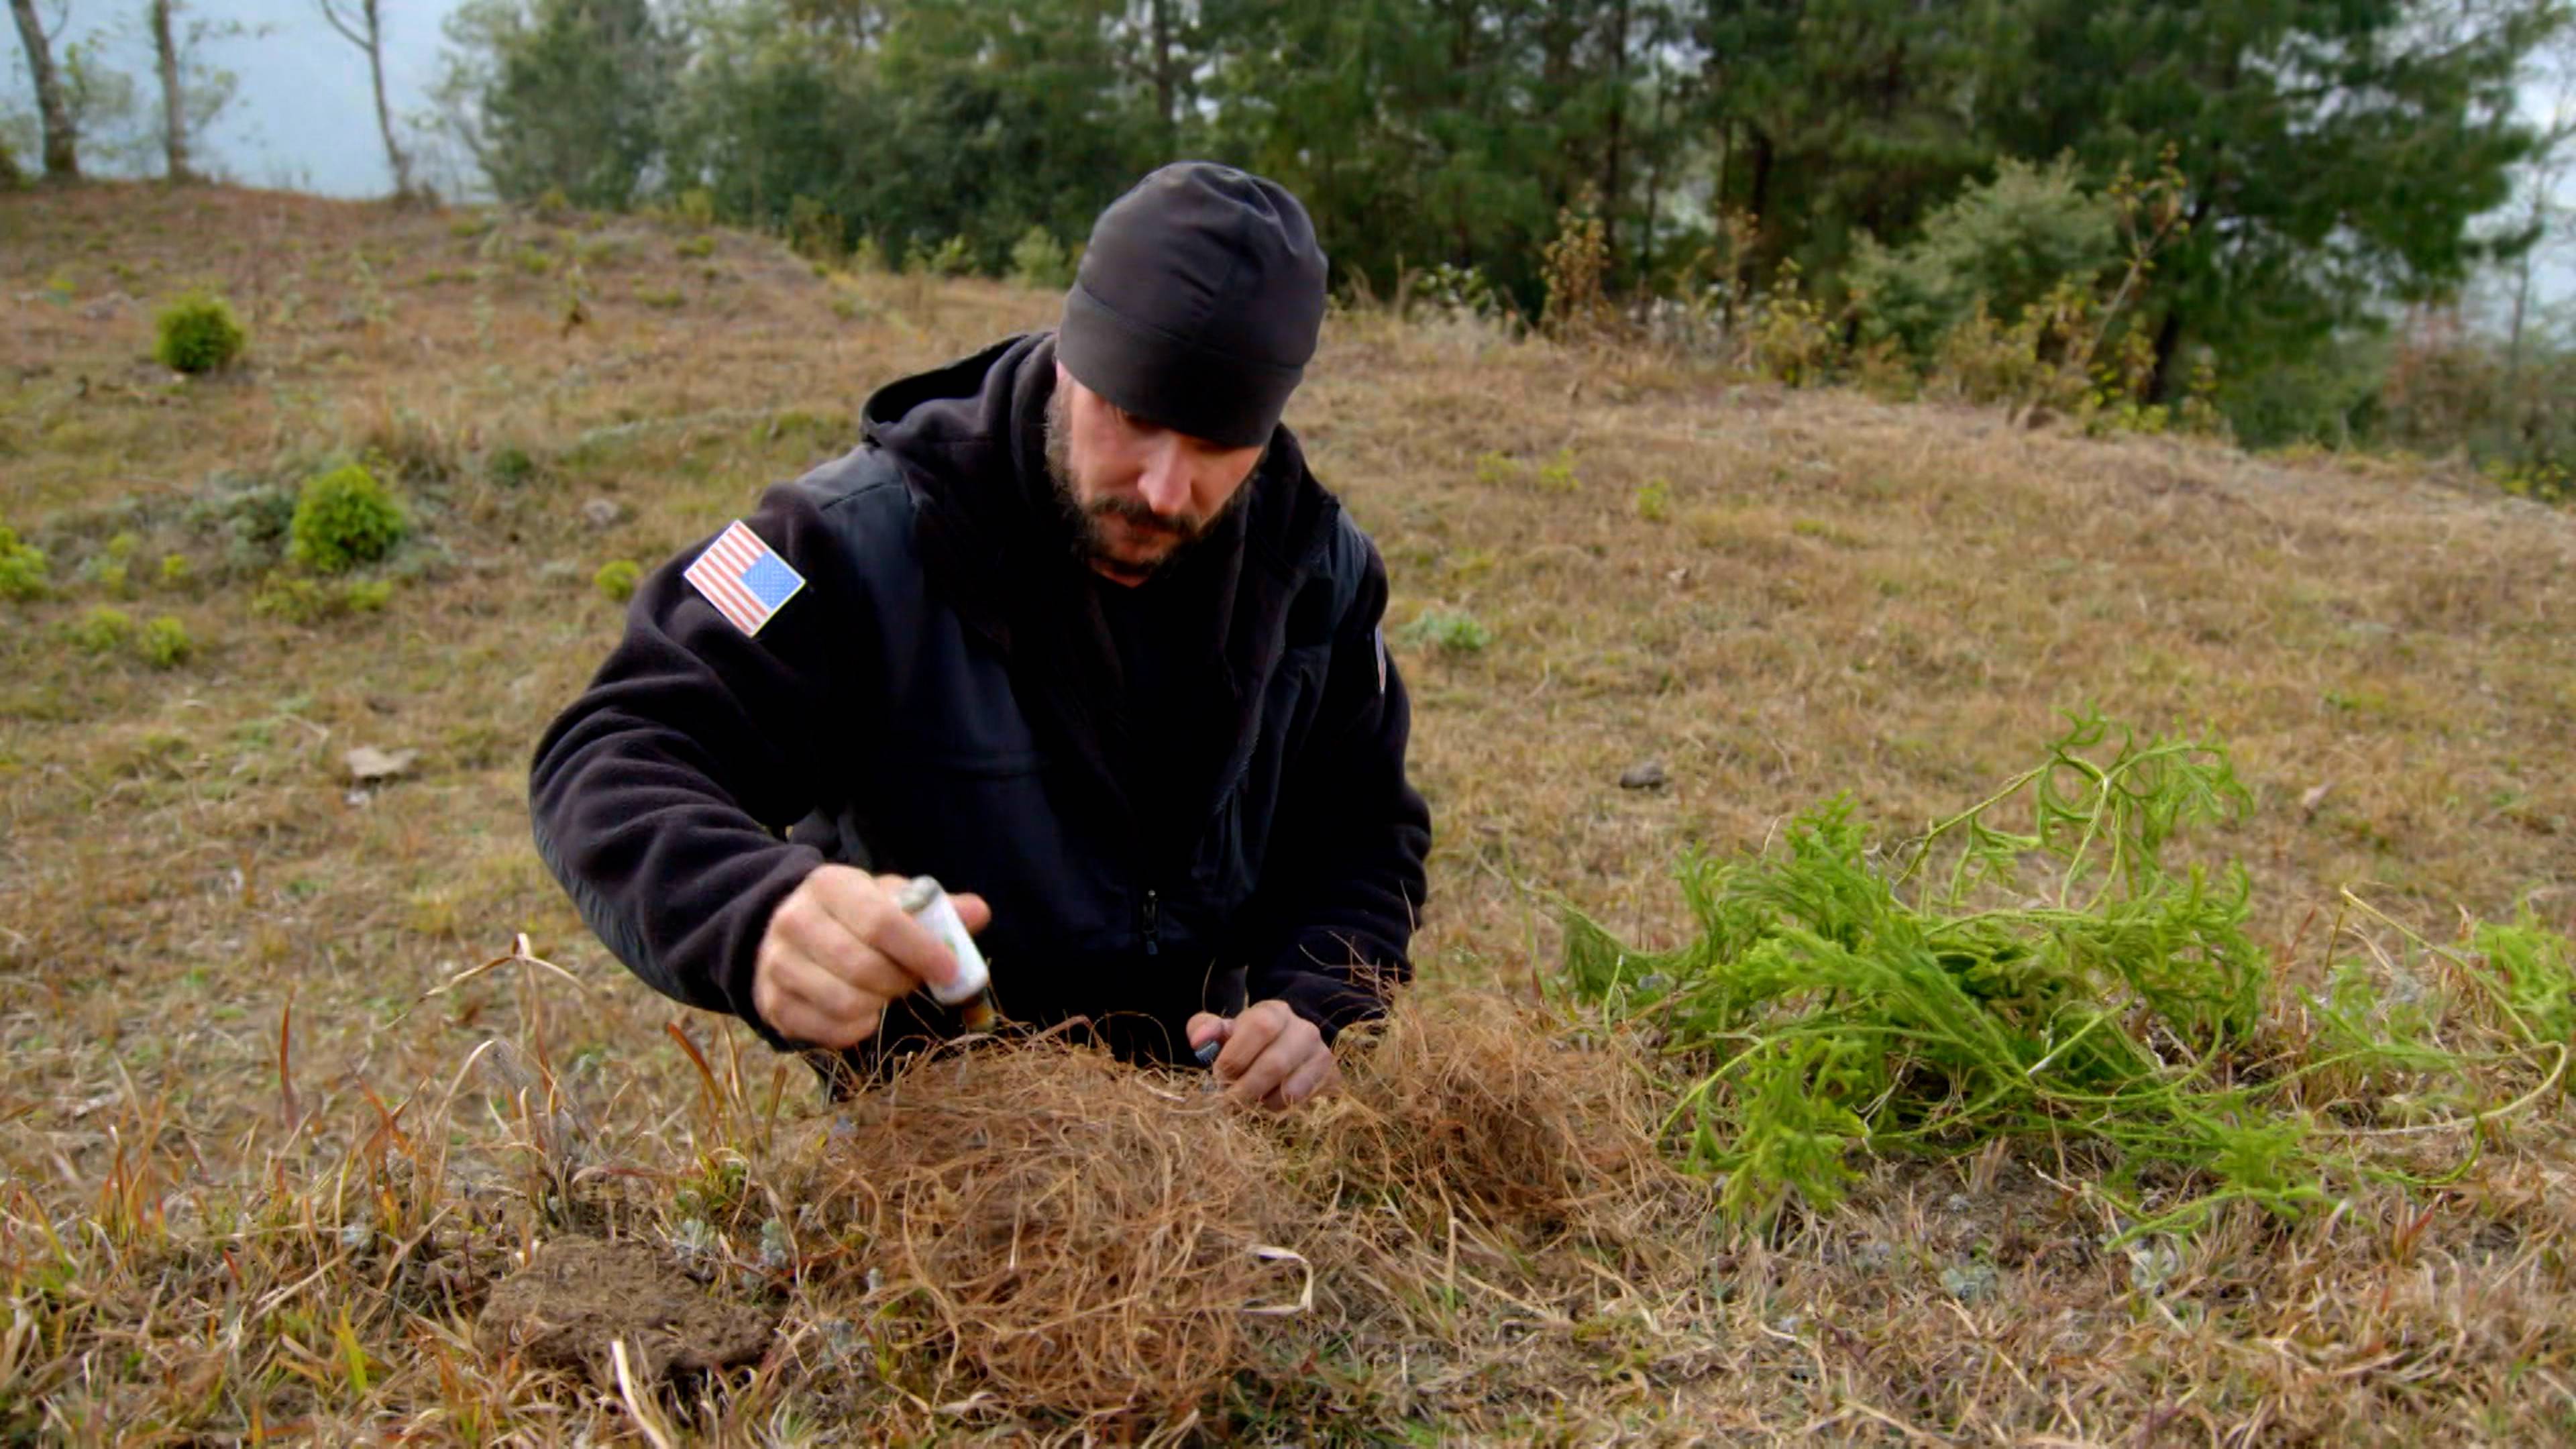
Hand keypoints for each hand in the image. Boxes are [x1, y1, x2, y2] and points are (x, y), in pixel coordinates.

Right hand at [752, 865, 988, 1048]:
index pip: (879, 922)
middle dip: (901, 981)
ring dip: (880, 1005)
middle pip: (862, 967)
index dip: (920, 949)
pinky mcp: (772, 1004)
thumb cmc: (854, 914)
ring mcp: (777, 965)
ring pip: (845, 1002)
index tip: (950, 969)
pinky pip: (828, 1031)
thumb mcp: (892, 899)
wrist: (788, 931)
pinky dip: (858, 1028)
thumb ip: (936, 909)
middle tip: (914, 980)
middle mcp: (794, 921)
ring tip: (885, 992)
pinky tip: (865, 1011)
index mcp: (829, 886)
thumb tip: (979, 912)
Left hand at [1187, 1000, 1337, 1108]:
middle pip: (1275, 1064)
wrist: (1286, 1046)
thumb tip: (1199, 1041)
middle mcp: (1304, 1029)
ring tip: (1248, 1098)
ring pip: (1290, 1089)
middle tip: (1227, 1100)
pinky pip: (1302, 1102)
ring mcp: (1321, 1054)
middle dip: (1244, 1089)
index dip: (1236, 1056)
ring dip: (1261, 1100)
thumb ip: (1205, 1029)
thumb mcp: (1224, 1030)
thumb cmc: (1247, 1040)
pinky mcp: (1331, 1077)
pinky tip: (1267, 1099)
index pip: (1260, 1027)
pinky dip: (1278, 1107)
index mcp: (1274, 1012)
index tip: (1219, 1075)